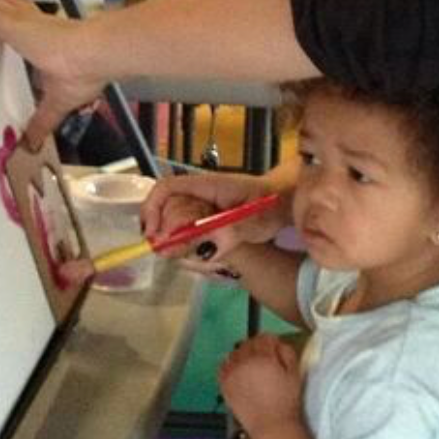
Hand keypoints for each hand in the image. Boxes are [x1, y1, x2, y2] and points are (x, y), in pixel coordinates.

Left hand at [0, 0, 103, 147]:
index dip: (12, 30)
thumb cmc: (84, 71)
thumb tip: (34, 144)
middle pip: (8, 7)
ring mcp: (19, 18)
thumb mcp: (58, 102)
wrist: (87, 54)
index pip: (27, 27)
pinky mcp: (6, 17)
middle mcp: (34, 24)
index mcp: (47, 42)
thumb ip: (43, 121)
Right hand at [141, 172, 285, 261]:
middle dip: (160, 230)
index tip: (152, 234)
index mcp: (208, 185)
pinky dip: (182, 241)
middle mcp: (200, 192)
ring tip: (176, 254)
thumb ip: (230, 233)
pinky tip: (189, 252)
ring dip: (170, 238)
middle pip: (165, 207)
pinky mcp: (206, 217)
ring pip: (172, 219)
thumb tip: (205, 248)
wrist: (286, 202)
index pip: (167, 188)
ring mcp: (202, 204)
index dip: (153, 208)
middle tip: (165, 252)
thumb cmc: (272, 205)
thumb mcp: (255, 221)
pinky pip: (185, 227)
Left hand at [218, 334, 302, 437]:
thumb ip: (287, 353)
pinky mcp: (224, 384)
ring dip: (243, 354)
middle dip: (257, 346)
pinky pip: (223, 366)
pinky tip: (238, 371)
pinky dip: (230, 365)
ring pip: (234, 352)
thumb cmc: (286, 401)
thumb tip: (278, 344)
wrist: (271, 426)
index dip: (271, 341)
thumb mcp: (294, 374)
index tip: (274, 348)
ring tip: (251, 364)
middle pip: (248, 343)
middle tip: (264, 357)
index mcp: (264, 358)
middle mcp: (245, 362)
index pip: (264, 338)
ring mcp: (232, 373)